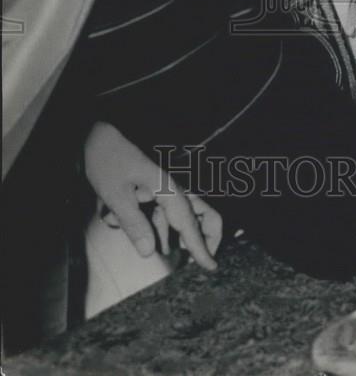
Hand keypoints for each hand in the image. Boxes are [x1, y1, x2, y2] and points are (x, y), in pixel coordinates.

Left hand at [84, 122, 221, 270]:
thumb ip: (133, 224)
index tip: (212, 268)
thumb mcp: (115, 193)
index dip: (202, 248)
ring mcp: (165, 187)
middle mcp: (173, 189)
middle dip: (204, 238)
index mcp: (169, 190)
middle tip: (197, 261)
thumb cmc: (108, 159)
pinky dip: (158, 224)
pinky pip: (165, 211)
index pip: (191, 225)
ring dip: (174, 233)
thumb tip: (151, 253)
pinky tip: (137, 227)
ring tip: (162, 248)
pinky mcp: (155, 187)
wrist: (99, 131)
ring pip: (183, 215)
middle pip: (203, 214)